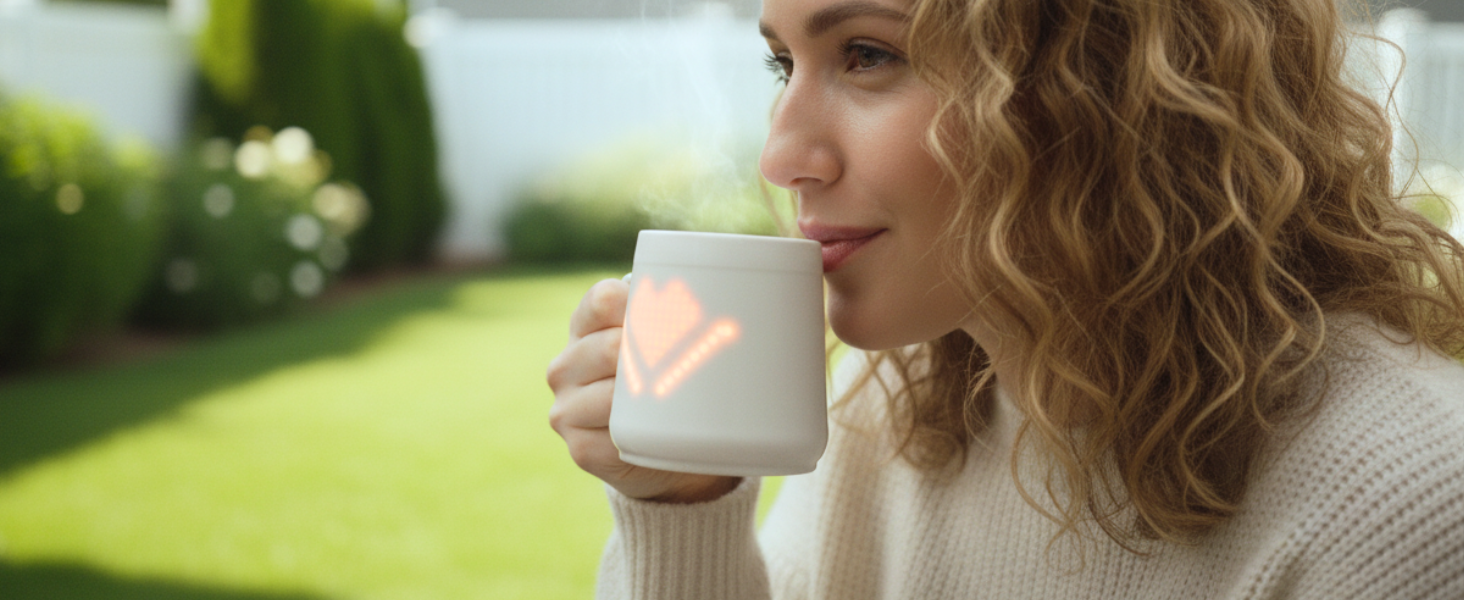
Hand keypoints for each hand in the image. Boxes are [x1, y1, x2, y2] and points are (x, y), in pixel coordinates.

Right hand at [547, 278, 741, 502]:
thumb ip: (682, 313)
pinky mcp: (580, 447)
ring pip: (613, 394)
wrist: (667, 452)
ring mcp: (567, 408)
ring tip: (687, 396)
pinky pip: (615, 433)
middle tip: (700, 364)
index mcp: (583, 327)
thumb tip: (741, 296)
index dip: (644, 307)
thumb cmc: (670, 383)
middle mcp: (565, 366)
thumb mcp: (669, 340)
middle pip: (612, 347)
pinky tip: (664, 428)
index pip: (604, 300)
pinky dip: (646, 431)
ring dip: (653, 396)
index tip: (683, 322)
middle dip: (660, 355)